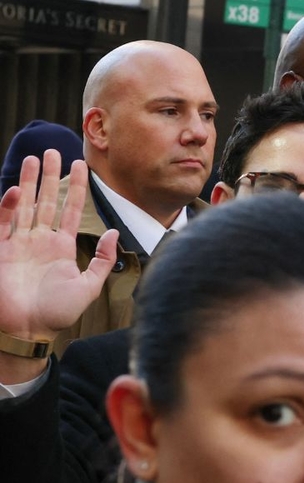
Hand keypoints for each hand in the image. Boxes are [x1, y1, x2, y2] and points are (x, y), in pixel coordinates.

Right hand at [0, 152, 117, 343]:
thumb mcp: (88, 287)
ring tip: (35, 159)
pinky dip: (7, 207)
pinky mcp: (1, 251)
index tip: (81, 165)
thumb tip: (113, 233)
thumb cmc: (57, 313)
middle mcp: (40, 241)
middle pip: (46, 201)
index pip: (70, 210)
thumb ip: (101, 260)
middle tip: (54, 151)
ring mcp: (19, 244)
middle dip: (51, 177)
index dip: (76, 188)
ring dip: (29, 183)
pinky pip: (3, 224)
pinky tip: (15, 190)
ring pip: (25, 205)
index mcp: (62, 247)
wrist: (27, 331)